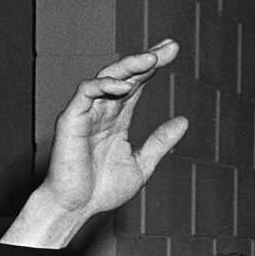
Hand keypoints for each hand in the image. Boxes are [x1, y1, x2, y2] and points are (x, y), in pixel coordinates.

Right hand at [3, 39, 187, 246]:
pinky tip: (125, 86)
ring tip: (152, 60)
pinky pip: (86, 91)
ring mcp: (86, 112)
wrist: (75, 208)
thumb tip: (183, 121)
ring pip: (107, 78)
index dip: (152, 67)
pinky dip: (104, 86)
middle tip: (170, 48)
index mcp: (117, 120)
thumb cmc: (101, 190)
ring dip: (130, 67)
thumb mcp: (141, 165)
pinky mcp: (71, 118)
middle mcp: (102, 111)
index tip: (173, 52)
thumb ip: (160, 142)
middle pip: (125, 75)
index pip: (137, 85)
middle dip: (146, 59)